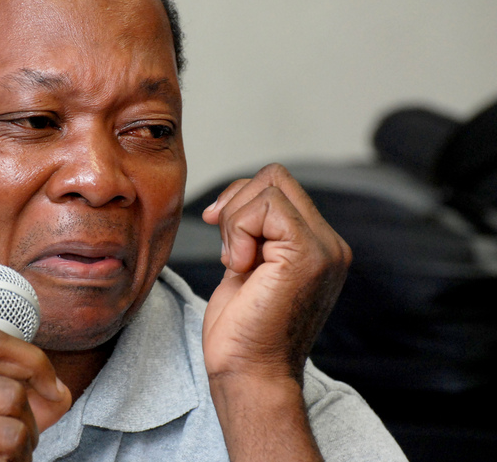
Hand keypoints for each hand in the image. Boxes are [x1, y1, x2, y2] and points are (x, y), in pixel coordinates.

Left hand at [201, 163, 350, 383]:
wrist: (249, 373)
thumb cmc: (242, 330)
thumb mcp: (247, 266)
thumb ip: (253, 233)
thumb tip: (231, 200)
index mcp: (318, 246)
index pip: (279, 186)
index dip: (240, 201)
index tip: (220, 232)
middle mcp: (330, 244)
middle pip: (274, 176)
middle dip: (236, 204)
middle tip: (229, 250)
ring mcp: (324, 249)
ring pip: (269, 185)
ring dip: (235, 220)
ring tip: (237, 262)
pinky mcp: (308, 255)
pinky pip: (264, 207)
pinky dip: (238, 230)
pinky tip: (240, 266)